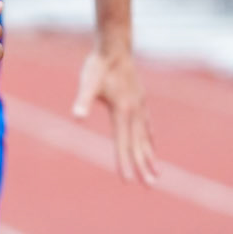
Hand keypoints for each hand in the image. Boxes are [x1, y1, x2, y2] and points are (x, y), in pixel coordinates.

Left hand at [73, 44, 157, 183]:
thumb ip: (82, 101)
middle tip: (150, 186)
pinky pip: (147, 126)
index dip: (124, 162)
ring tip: (156, 173)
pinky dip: (150, 139)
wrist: (115, 48)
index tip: (128, 180)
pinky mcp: (140, 101)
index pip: (123, 143)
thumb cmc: (98, 66)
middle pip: (139, 145)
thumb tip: (76, 117)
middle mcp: (135, 111)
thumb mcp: (87, 83)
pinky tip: (152, 145)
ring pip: (146, 137)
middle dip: (143, 167)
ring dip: (150, 156)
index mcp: (122, 111)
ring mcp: (140, 107)